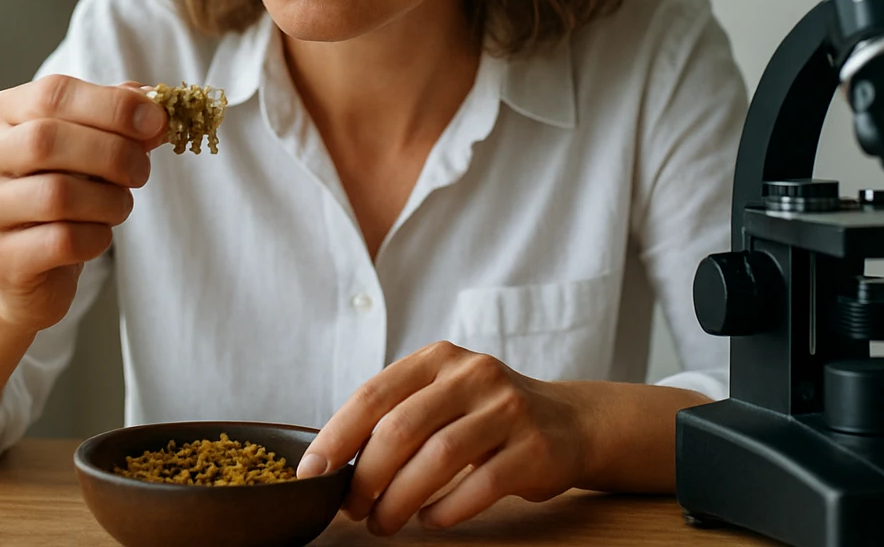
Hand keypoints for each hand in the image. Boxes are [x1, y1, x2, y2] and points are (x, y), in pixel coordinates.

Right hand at [0, 75, 165, 331]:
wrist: (34, 261)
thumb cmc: (69, 188)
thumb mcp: (94, 143)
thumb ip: (122, 120)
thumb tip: (157, 109)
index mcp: (5, 113)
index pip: (53, 94)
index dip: (113, 105)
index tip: (156, 122)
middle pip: (46, 140)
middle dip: (113, 154)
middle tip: (141, 172)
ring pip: (56, 195)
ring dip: (110, 201)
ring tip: (119, 206)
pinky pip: (61, 241)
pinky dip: (96, 238)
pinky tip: (97, 235)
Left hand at [297, 341, 589, 534]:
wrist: (570, 423)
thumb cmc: (488, 416)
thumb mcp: (443, 395)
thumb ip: (397, 415)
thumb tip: (332, 463)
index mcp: (438, 359)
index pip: (374, 394)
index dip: (337, 437)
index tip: (313, 474)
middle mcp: (472, 374)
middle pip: (401, 428)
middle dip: (366, 477)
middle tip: (352, 509)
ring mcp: (507, 408)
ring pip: (438, 458)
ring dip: (400, 500)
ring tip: (383, 523)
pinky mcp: (534, 447)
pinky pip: (480, 485)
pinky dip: (447, 509)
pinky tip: (431, 519)